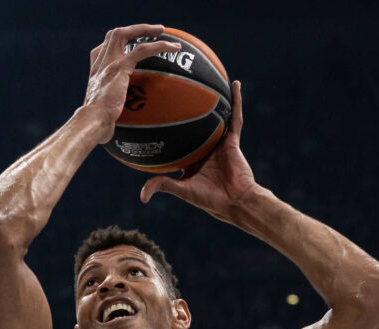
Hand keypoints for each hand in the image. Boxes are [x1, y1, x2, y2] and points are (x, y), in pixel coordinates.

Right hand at [83, 24, 181, 142]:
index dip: (112, 47)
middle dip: (132, 30)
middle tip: (149, 32)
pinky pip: (142, 50)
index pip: (100, 52)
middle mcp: (101, 65)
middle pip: (113, 36)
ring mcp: (110, 64)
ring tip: (162, 31)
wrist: (92, 122)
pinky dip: (159, 46)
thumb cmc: (96, 128)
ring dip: (145, 30)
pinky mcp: (120, 67)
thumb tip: (114, 134)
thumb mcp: (102, 120)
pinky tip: (174, 48)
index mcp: (95, 75)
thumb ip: (110, 119)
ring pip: (126, 34)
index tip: (123, 48)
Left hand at [140, 80, 258, 220]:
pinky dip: (236, 100)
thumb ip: (163, 186)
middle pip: (196, 121)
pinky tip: (234, 85)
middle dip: (188, 105)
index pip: (179, 138)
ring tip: (208, 76)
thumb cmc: (209, 199)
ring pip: (217, 114)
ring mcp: (220, 141)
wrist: (234, 201)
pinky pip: (235, 116)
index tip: (156, 112)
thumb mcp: (182, 190)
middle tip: (177, 87)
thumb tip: (142, 195)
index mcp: (193, 157)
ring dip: (215, 97)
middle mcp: (206, 146)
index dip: (169, 127)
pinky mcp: (233, 139)